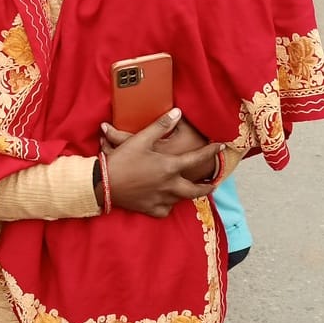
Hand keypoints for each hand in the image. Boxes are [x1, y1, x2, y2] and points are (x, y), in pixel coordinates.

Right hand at [100, 109, 219, 217]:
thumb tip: (177, 112)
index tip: (220, 147)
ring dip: (187, 194)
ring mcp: (161, 200)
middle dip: (208, 187)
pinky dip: (168, 205)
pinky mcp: (150, 209)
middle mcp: (169, 186)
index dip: (210, 152)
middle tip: (214, 184)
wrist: (103, 185)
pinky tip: (167, 201)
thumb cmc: (122, 160)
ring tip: (191, 190)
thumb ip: (161, 126)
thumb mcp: (141, 139)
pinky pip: (165, 210)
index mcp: (169, 167)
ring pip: (181, 200)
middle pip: (196, 190)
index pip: (197, 159)